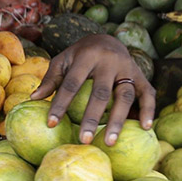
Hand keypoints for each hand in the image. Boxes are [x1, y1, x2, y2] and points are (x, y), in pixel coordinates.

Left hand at [30, 34, 155, 145]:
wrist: (107, 38)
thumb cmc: (79, 55)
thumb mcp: (63, 60)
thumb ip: (51, 78)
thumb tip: (33, 98)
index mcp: (87, 56)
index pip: (72, 83)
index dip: (61, 104)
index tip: (51, 124)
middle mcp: (110, 62)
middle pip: (101, 93)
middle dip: (91, 117)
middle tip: (83, 140)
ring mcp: (128, 68)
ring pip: (125, 96)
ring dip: (118, 120)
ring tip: (109, 142)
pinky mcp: (141, 75)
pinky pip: (148, 93)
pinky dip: (148, 110)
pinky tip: (145, 127)